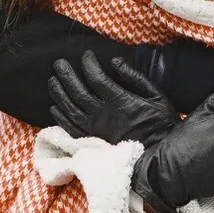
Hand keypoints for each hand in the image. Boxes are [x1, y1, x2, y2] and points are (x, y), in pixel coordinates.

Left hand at [47, 51, 179, 145]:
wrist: (158, 157)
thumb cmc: (161, 124)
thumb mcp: (156, 96)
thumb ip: (135, 78)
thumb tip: (115, 62)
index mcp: (119, 101)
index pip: (96, 78)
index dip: (88, 64)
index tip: (86, 55)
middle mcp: (103, 115)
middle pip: (77, 91)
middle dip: (66, 75)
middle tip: (58, 63)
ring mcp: (95, 129)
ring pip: (70, 109)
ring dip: (59, 93)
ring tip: (52, 81)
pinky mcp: (92, 141)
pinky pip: (71, 128)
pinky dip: (60, 117)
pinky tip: (54, 107)